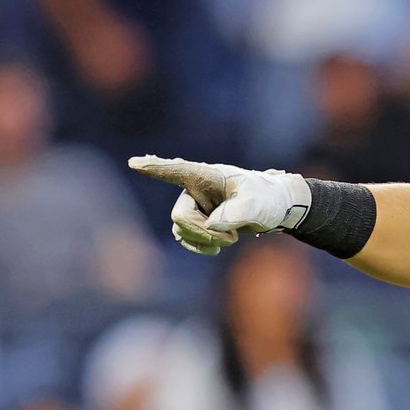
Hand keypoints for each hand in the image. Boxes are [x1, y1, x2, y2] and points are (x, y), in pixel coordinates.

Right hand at [129, 156, 311, 254]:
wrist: (275, 209)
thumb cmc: (267, 198)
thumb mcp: (257, 203)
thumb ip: (236, 212)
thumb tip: (212, 224)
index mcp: (206, 175)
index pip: (177, 171)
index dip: (155, 168)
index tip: (135, 163)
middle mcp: (194, 188)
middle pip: (181, 217)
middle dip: (203, 232)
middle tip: (232, 239)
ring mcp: (194, 206)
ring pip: (181, 230)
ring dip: (205, 240)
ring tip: (232, 238)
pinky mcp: (197, 221)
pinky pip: (185, 238)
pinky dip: (200, 246)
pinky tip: (217, 247)